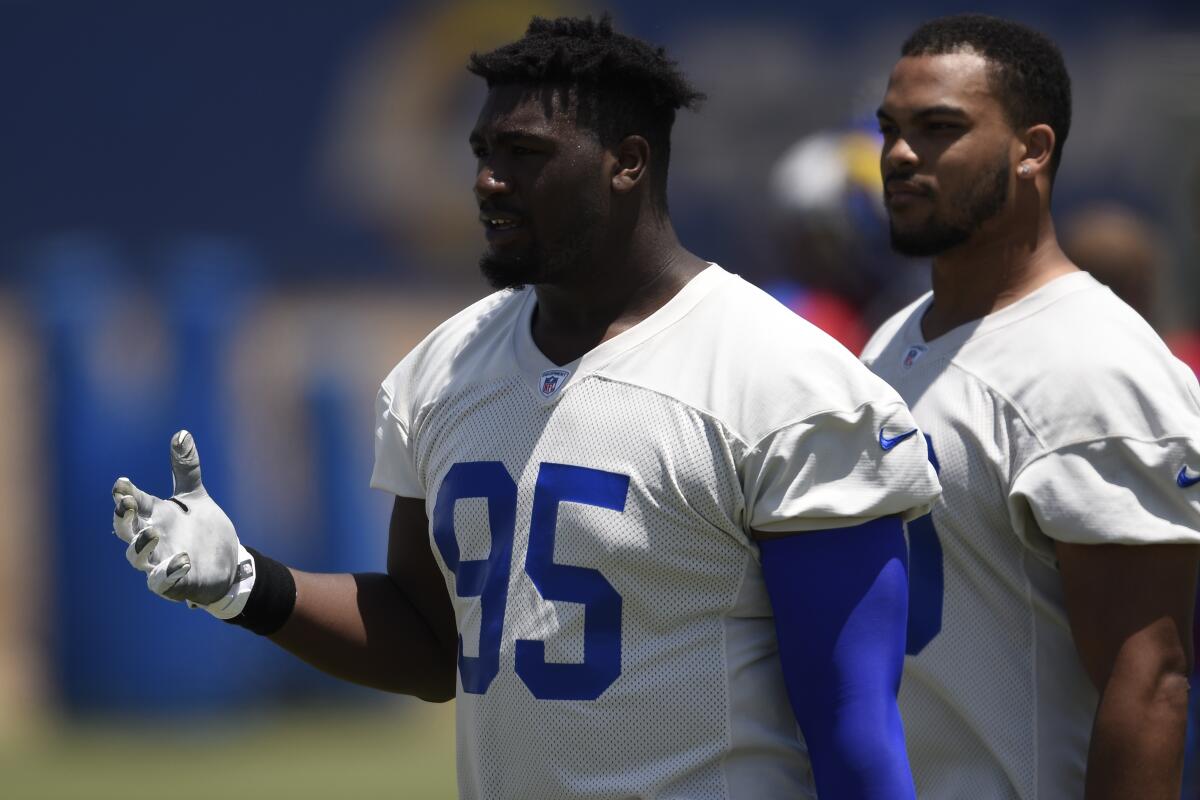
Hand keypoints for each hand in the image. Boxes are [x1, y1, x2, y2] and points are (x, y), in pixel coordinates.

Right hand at [112, 430, 240, 605]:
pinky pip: (164, 582)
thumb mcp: (196, 496)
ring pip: (139, 559)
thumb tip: (182, 433)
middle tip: (127, 503)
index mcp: (155, 516)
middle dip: (124, 518)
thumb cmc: (203, 529)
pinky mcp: (177, 582)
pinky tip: (183, 561)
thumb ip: (187, 468)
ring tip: (153, 533)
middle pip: (128, 531)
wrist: (227, 562)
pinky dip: (169, 573)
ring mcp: (161, 562)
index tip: (121, 483)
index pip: (135, 503)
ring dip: (142, 547)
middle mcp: (153, 539)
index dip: (126, 494)